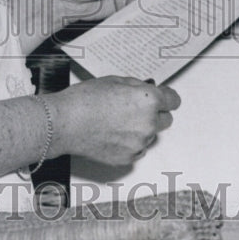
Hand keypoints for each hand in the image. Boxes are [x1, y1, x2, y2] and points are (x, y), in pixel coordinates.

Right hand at [52, 76, 179, 167]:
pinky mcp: (129, 158)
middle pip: (166, 120)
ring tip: (115, 122)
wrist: (65, 123)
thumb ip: (136, 87)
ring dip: (140, 129)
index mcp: (148, 100)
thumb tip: (145, 91)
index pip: (173, 101)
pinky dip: (129, 143)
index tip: (163, 99)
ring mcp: (140, 143)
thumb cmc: (84, 101)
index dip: (166, 98)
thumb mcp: (114, 81)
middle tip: (135, 109)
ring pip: (150, 135)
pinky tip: (112, 134)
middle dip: (155, 114)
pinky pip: (138, 149)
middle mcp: (148, 123)